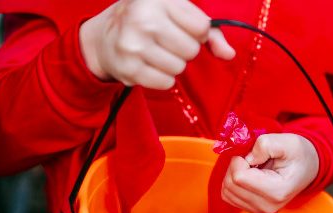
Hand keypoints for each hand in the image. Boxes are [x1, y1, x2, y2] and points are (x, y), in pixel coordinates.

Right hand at [79, 0, 234, 89]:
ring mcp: (133, 46)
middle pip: (191, 50)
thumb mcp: (175, 14)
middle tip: (166, 43)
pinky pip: (166, 83)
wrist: (103, 39)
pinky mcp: (129, 70)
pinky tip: (150, 66)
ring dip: (173, 65)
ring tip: (156, 53)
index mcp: (157, 0)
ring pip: (179, 68)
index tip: (181, 29)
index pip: (201, 27)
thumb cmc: (146, 22)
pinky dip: (162, 78)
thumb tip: (229, 54)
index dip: (197, 33)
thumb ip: (209, 32)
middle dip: (184, 50)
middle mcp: (142, 19)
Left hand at [221, 133, 318, 212]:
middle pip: (230, 185)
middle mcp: (267, 207)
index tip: (252, 154)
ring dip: (233, 174)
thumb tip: (247, 158)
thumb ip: (265, 145)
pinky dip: (234, 182)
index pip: (238, 177)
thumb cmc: (298, 154)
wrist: (307, 167)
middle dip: (235, 166)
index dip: (239, 159)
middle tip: (251, 158)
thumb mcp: (286, 142)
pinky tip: (249, 176)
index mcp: (276, 192)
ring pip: (226, 191)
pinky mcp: (253, 211)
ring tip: (252, 167)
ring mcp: (260, 212)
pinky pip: (229, 196)